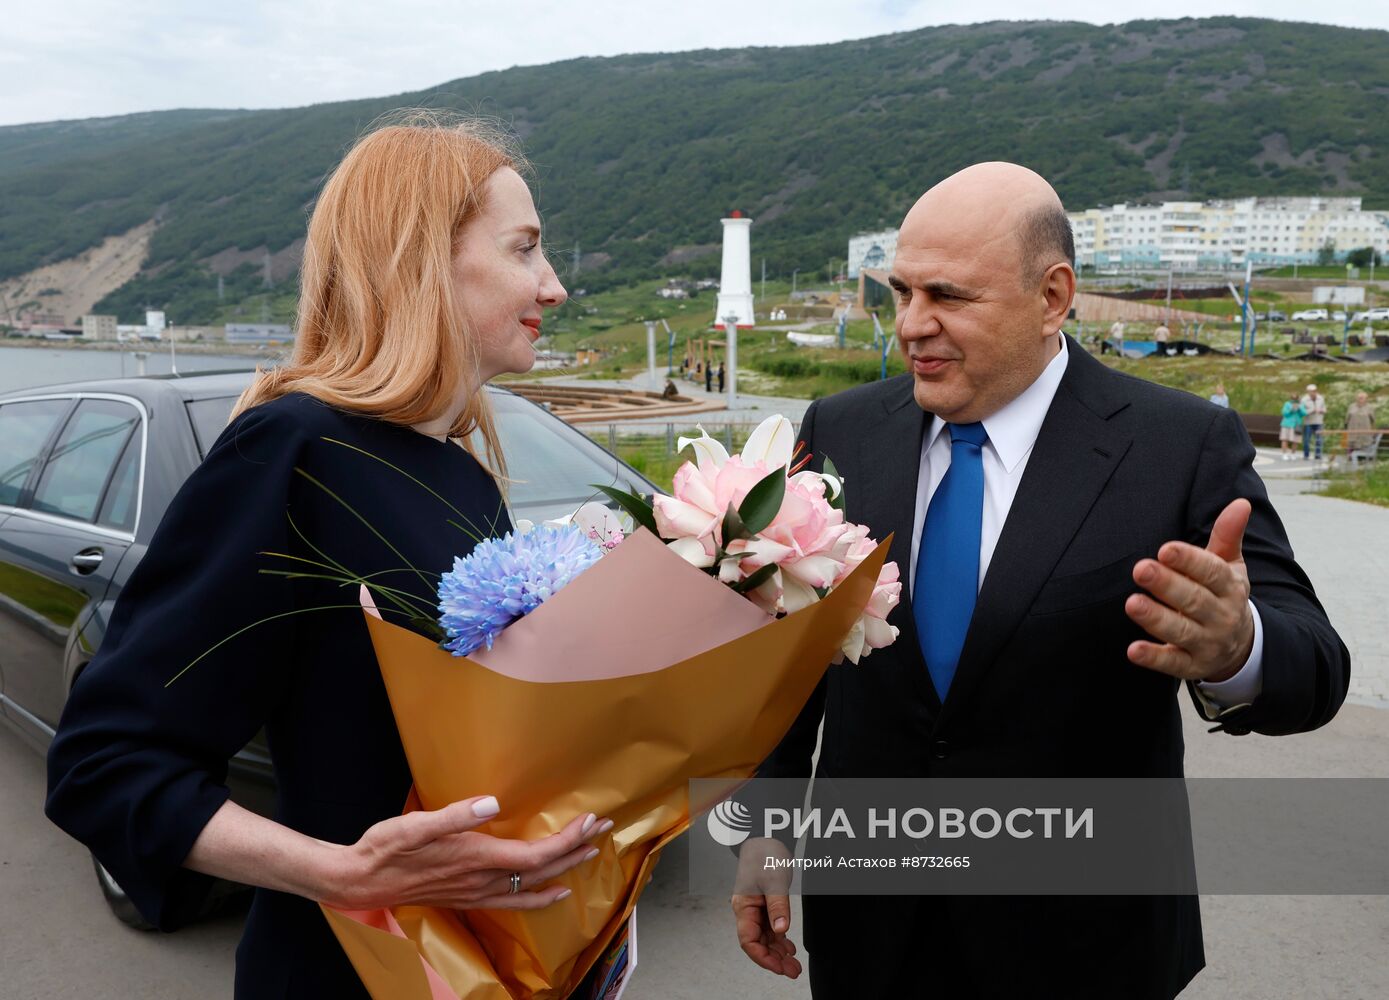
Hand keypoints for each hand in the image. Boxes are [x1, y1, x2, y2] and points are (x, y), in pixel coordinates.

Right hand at [323, 796, 610, 910]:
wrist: (360, 880)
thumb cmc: (386, 848)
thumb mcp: (416, 824)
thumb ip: (455, 815)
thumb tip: (490, 804)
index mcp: (476, 858)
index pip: (534, 854)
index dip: (566, 839)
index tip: (590, 821)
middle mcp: (481, 880)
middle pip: (541, 870)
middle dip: (576, 849)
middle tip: (603, 828)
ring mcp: (476, 892)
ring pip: (533, 887)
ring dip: (565, 869)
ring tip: (591, 854)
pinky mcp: (468, 896)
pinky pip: (515, 902)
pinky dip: (540, 897)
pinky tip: (554, 893)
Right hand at [731, 837, 800, 978]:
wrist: (765, 835)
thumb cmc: (764, 853)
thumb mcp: (773, 880)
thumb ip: (777, 907)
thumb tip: (781, 930)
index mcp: (743, 906)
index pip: (749, 941)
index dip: (763, 957)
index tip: (780, 967)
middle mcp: (747, 911)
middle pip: (757, 943)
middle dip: (774, 960)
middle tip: (793, 970)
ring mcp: (756, 909)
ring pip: (764, 938)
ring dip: (778, 952)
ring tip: (793, 964)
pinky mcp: (764, 904)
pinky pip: (770, 928)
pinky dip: (779, 939)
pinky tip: (788, 947)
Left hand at [1125, 498, 1254, 682]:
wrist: (1242, 646)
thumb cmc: (1224, 596)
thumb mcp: (1231, 566)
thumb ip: (1228, 536)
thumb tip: (1240, 503)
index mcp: (1230, 588)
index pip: (1211, 572)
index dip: (1189, 561)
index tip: (1166, 549)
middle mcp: (1221, 616)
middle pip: (1194, 600)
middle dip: (1167, 585)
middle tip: (1141, 569)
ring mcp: (1207, 643)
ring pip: (1181, 631)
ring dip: (1156, 618)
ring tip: (1132, 603)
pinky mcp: (1192, 665)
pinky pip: (1172, 664)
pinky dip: (1154, 658)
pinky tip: (1133, 650)